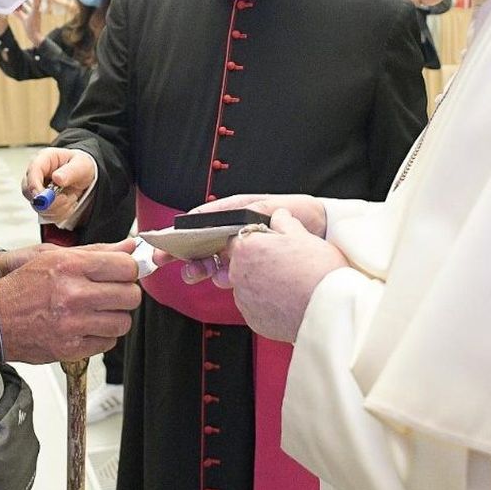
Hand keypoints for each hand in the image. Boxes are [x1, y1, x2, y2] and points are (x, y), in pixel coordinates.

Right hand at [0, 239, 140, 362]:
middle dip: (125, 294)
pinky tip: (87, 326)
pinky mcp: (71, 348)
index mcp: (69, 266)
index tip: (123, 273)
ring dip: (115, 317)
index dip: (129, 270)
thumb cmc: (20, 288)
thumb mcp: (53, 257)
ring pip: (123, 322)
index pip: (125, 267)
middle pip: (130, 296)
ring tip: (98, 311)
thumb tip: (129, 248)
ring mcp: (72, 324)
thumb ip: (96, 251)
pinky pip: (109, 342)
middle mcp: (72, 294)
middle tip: (112, 293)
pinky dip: (102, 335)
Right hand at [19, 0, 43, 44]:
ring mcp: (29, 15)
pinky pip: (19, 14)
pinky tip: (10, 8)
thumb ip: (36, 2)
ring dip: (19, 3)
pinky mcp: (25, 20)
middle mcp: (33, 10)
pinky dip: (15, 11)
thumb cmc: (35, 25)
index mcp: (36, 7)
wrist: (34, 37)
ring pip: (23, 7)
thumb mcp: (34, 12)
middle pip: (28, 1)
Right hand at [23, 147, 96, 224]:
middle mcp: (37, 175)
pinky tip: (69, 203)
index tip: (44, 197)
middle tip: (66, 198)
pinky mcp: (42, 204)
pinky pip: (47, 215)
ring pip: (38, 207)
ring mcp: (37, 191)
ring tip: (72, 197)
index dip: (34, 185)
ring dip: (59, 207)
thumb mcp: (81, 165)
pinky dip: (61, 213)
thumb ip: (70, 171)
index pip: (32, 171)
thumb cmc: (80, 166)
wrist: (85, 176)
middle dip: (49, 201)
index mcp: (44, 160)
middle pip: (29, 192)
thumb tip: (57, 178)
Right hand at [147, 195, 328, 275]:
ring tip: (195, 274)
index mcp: (234, 211)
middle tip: (166, 263)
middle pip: (201, 241)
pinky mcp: (251, 263)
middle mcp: (234, 229)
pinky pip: (230, 271)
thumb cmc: (298, 212)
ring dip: (201, 266)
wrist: (324, 230)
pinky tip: (223, 280)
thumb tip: (218, 223)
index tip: (165, 242)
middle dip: (183, 253)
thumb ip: (243, 214)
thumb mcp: (269, 209)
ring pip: (213, 258)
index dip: (180, 232)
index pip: (200, 221)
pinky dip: (223, 276)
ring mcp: (242, 247)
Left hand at [213, 209, 348, 342]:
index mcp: (247, 249)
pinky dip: (268, 303)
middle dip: (260, 262)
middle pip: (242, 263)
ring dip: (263, 283)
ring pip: (249, 286)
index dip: (258, 240)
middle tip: (285, 263)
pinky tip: (289, 299)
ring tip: (290, 283)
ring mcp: (245, 300)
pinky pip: (256, 307)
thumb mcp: (302, 235)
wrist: (329, 309)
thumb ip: (283, 221)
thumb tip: (279, 216)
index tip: (272, 244)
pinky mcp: (254, 319)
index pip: (240, 238)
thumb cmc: (318, 272)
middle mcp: (239, 275)